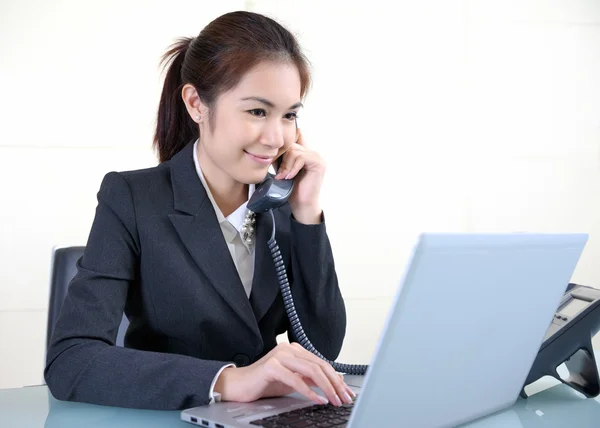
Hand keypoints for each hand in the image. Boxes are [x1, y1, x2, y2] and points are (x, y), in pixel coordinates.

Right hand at [214, 343, 354, 405]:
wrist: (239, 385)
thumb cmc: (264, 383)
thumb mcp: (292, 380)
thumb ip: (310, 378)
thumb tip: (333, 381)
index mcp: (295, 350)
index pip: (322, 363)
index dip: (337, 379)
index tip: (347, 392)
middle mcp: (289, 349)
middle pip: (320, 365)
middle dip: (335, 384)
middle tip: (345, 398)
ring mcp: (280, 355)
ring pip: (311, 370)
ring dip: (326, 388)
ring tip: (335, 400)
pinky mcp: (272, 366)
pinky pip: (295, 379)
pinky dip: (309, 391)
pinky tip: (318, 399)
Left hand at [274, 129, 325, 223]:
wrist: (301, 204)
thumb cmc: (291, 188)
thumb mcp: (282, 168)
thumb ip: (280, 156)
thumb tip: (269, 146)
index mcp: (304, 152)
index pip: (295, 135)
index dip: (283, 145)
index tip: (274, 159)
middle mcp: (312, 152)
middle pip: (292, 144)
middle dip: (282, 158)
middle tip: (279, 173)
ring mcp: (317, 157)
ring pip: (295, 151)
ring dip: (286, 165)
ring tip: (283, 177)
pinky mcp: (319, 163)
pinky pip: (301, 158)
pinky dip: (292, 168)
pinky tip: (290, 177)